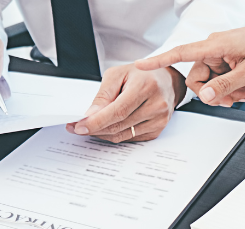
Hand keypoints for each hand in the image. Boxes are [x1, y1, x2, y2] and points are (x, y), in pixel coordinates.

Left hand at [65, 64, 186, 142]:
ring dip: (103, 134)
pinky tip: (107, 127)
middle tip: (77, 128)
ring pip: (123, 135)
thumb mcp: (118, 74)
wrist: (166, 81)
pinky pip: (130, 138)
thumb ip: (103, 95)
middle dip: (94, 129)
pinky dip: (115, 134)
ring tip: (90, 127)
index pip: (118, 111)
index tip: (79, 126)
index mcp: (146, 87)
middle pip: (119, 125)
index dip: (96, 122)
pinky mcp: (157, 130)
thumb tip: (90, 115)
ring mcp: (159, 120)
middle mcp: (156, 105)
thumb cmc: (141, 75)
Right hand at [135, 21, 244, 106]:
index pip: (180, 53)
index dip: (159, 60)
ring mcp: (219, 53)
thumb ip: (225, 86)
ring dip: (225, 92)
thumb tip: (203, 97)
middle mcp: (213, 47)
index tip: (140, 65)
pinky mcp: (225, 59)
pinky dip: (230, 87)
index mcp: (215, 45)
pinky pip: (218, 78)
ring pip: (209, 81)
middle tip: (234, 100)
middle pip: (197, 78)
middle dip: (213, 93)